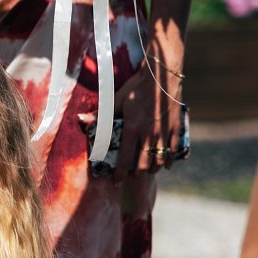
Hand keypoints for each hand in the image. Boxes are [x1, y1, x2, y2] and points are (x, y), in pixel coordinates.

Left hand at [113, 55, 184, 179]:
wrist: (162, 75)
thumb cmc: (136, 87)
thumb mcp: (116, 100)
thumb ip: (101, 115)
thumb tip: (81, 121)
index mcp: (132, 129)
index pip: (124, 159)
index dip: (120, 174)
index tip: (116, 181)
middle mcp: (148, 134)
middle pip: (143, 165)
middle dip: (136, 174)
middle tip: (131, 175)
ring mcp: (164, 133)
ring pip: (159, 160)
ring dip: (152, 169)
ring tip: (147, 170)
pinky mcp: (176, 128)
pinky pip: (174, 150)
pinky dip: (169, 161)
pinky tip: (165, 165)